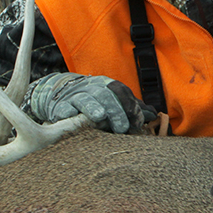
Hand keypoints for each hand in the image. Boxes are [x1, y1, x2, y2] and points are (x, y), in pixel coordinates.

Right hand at [30, 72, 156, 132]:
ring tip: (99, 117)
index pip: (121, 91)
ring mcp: (75, 95)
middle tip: (123, 128)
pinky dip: (67, 112)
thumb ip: (132, 107)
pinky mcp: (59, 106)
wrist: (60, 92)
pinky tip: (71, 117)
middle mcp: (91, 87)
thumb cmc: (93, 99)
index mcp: (107, 84)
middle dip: (116, 111)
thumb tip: (153, 114)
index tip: (138, 121)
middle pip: (105, 95)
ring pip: (85, 99)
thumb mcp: (113, 100)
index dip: (130, 105)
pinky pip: (64, 108)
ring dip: (93, 107)